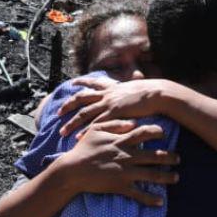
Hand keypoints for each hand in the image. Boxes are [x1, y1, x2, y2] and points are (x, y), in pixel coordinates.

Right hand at [57, 119, 178, 207]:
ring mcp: (125, 172)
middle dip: (169, 157)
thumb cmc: (83, 148)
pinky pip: (139, 194)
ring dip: (166, 177)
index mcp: (122, 141)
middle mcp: (127, 156)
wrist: (72, 171)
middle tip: (178, 158)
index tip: (164, 134)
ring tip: (176, 177)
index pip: (145, 133)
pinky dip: (150, 199)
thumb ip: (114, 124)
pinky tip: (160, 202)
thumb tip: (133, 123)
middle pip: (155, 155)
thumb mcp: (96, 130)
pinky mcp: (121, 186)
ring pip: (152, 175)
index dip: (157, 132)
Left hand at [58, 78, 173, 137]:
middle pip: (81, 99)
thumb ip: (133, 85)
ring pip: (84, 114)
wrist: (158, 93)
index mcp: (112, 87)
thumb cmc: (151, 92)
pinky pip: (95, 124)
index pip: (93, 83)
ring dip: (72, 123)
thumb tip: (137, 79)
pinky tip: (78, 138)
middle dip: (68, 106)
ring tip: (62, 132)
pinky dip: (85, 131)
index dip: (82, 82)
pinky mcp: (113, 114)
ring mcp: (109, 104)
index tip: (73, 83)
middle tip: (58, 113)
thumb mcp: (138, 85)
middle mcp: (106, 94)